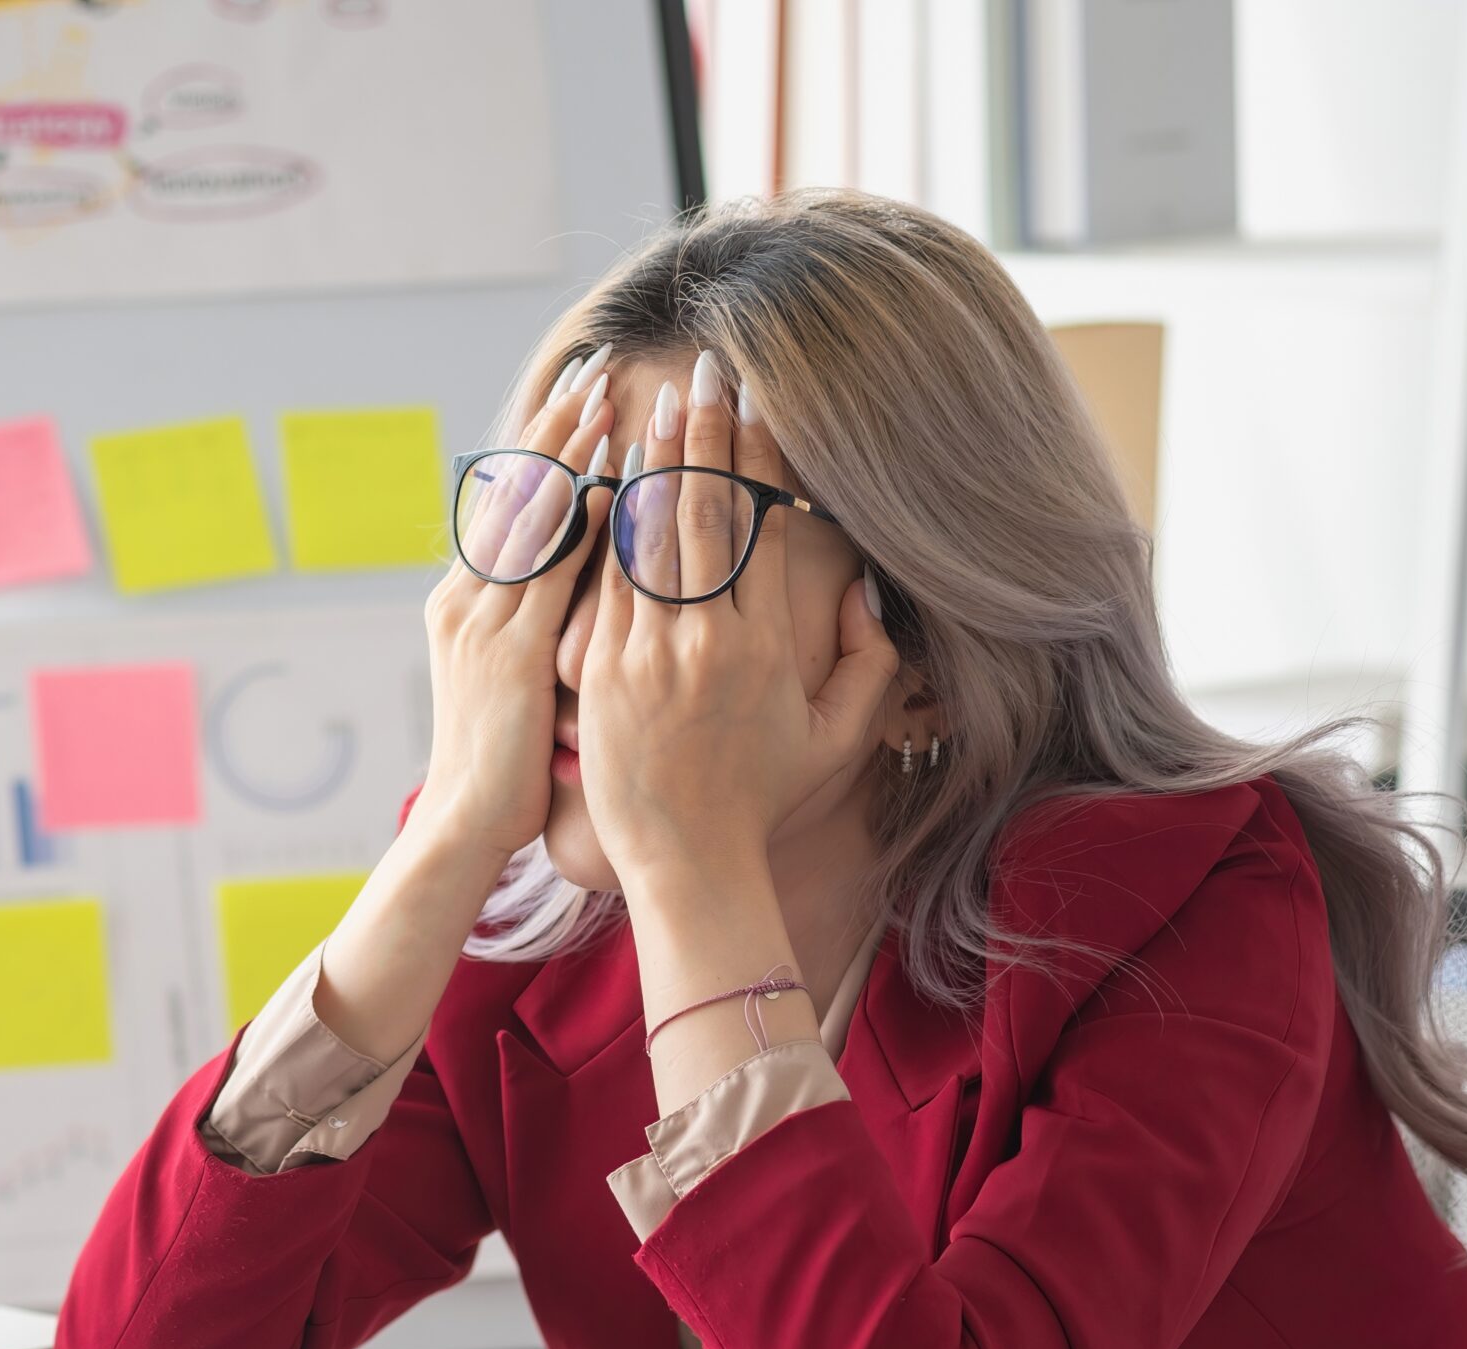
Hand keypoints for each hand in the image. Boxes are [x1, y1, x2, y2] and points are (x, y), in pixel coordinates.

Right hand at [406, 363, 617, 866]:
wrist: (463, 825)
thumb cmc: (501, 762)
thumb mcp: (513, 677)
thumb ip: (539, 620)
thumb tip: (584, 572)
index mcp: (466, 601)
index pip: (508, 500)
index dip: (543, 442)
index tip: (579, 390)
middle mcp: (466, 599)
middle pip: (513, 491)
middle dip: (555, 424)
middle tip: (594, 364)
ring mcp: (482, 624)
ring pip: (529, 520)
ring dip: (569, 455)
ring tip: (604, 397)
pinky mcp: (507, 656)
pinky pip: (546, 579)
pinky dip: (576, 528)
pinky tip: (608, 487)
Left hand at [576, 364, 898, 887]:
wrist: (685, 860)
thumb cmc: (761, 800)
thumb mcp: (836, 738)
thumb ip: (869, 662)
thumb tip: (863, 587)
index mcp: (761, 646)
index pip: (758, 528)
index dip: (756, 459)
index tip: (757, 404)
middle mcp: (702, 640)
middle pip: (703, 513)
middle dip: (704, 434)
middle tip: (704, 371)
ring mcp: (644, 653)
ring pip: (645, 535)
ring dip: (650, 461)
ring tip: (653, 400)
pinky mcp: (597, 670)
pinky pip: (598, 581)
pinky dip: (600, 524)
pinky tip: (600, 473)